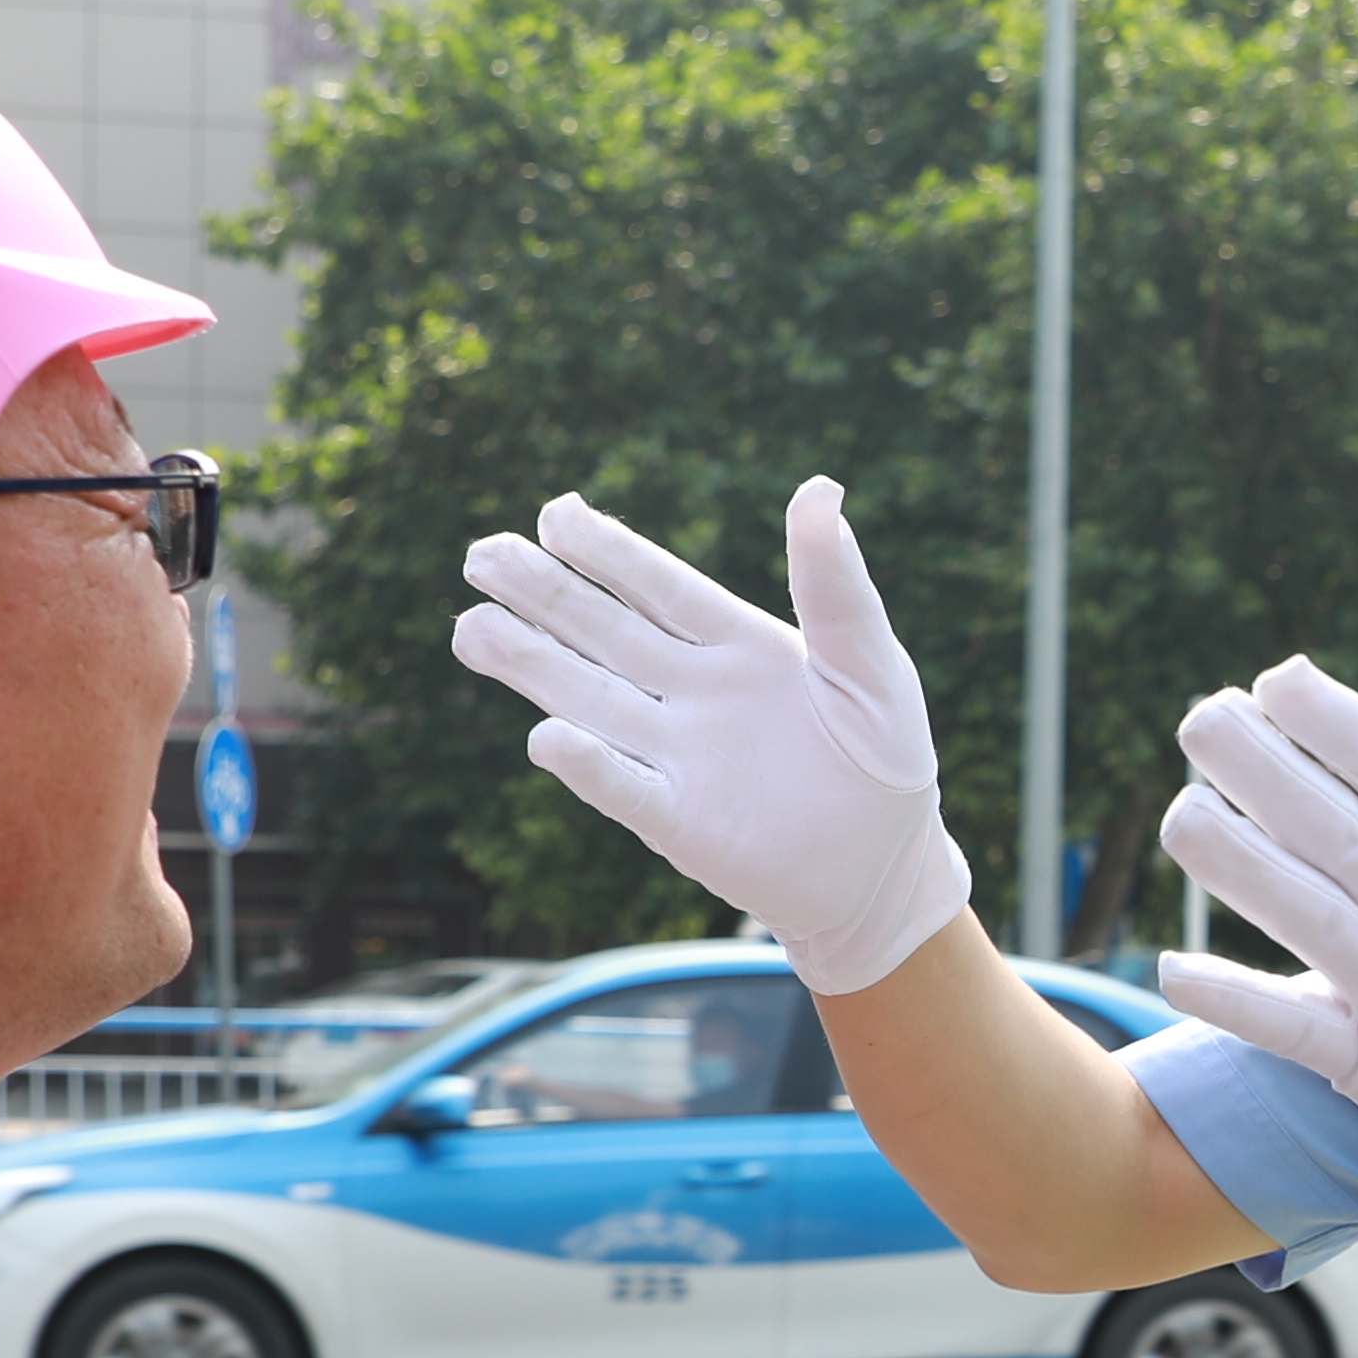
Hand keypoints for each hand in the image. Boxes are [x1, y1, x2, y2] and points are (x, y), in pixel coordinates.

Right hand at [451, 480, 976, 996]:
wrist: (887, 869)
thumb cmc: (884, 760)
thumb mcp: (872, 665)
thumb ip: (836, 587)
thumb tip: (820, 489)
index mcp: (735, 644)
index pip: (658, 586)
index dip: (606, 550)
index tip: (555, 513)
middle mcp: (691, 693)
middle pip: (604, 633)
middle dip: (544, 595)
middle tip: (482, 556)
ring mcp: (679, 756)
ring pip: (592, 700)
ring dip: (533, 667)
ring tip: (470, 630)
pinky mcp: (680, 822)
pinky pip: (625, 789)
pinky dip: (588, 768)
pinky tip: (544, 738)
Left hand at [1153, 659, 1357, 1293]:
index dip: (1337, 725)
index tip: (1277, 678)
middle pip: (1339, 835)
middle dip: (1263, 772)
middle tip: (1199, 717)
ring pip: (1309, 918)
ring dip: (1237, 866)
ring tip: (1177, 812)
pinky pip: (1297, 1033)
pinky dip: (1235, 1003)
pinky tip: (1173, 969)